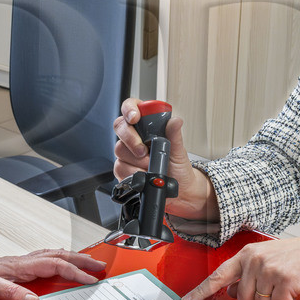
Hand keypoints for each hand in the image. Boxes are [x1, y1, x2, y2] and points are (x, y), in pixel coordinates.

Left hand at [0, 249, 105, 299]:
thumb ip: (12, 293)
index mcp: (22, 266)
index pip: (56, 266)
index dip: (75, 272)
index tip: (90, 280)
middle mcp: (24, 262)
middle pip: (60, 256)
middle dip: (82, 260)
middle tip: (100, 265)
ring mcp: (21, 263)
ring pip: (54, 255)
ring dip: (73, 258)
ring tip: (87, 262)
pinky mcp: (17, 267)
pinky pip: (45, 259)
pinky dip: (59, 260)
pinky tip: (60, 265)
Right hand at [112, 98, 217, 219]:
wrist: (179, 191)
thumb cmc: (179, 169)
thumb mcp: (179, 151)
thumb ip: (175, 136)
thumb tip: (175, 121)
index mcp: (148, 126)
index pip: (132, 108)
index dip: (130, 109)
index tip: (135, 118)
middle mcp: (135, 137)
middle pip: (120, 127)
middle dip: (131, 139)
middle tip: (144, 151)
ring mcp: (128, 153)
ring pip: (119, 150)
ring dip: (135, 161)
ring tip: (151, 167)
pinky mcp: (123, 169)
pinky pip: (119, 168)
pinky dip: (132, 173)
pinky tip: (144, 175)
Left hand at [182, 232, 299, 299]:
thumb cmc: (297, 255)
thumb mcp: (267, 257)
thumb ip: (248, 272)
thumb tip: (234, 292)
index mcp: (247, 254)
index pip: (219, 275)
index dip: (201, 289)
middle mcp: (255, 260)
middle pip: (244, 298)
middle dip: (259, 299)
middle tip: (274, 286)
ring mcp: (270, 270)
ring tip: (285, 285)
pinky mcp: (285, 281)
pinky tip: (294, 288)